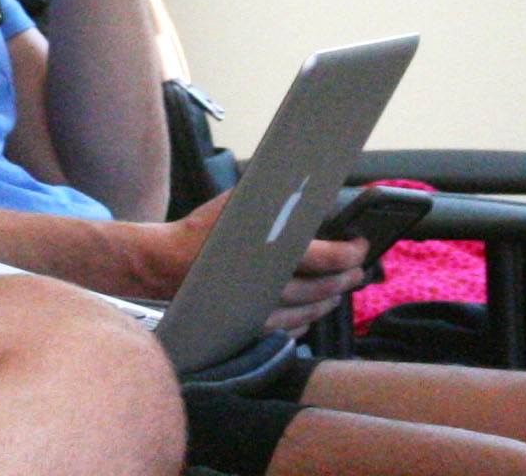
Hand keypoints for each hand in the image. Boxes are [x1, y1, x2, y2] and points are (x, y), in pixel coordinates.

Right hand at [120, 195, 367, 331]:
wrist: (164, 264)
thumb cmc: (201, 229)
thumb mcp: (239, 202)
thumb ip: (273, 200)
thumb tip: (306, 193)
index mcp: (270, 253)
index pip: (326, 258)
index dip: (351, 253)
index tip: (361, 246)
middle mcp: (269, 287)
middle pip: (323, 289)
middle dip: (347, 279)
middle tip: (358, 270)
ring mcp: (260, 312)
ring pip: (308, 313)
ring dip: (329, 301)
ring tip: (340, 290)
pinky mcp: (248, 326)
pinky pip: (286, 331)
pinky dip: (304, 322)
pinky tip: (311, 312)